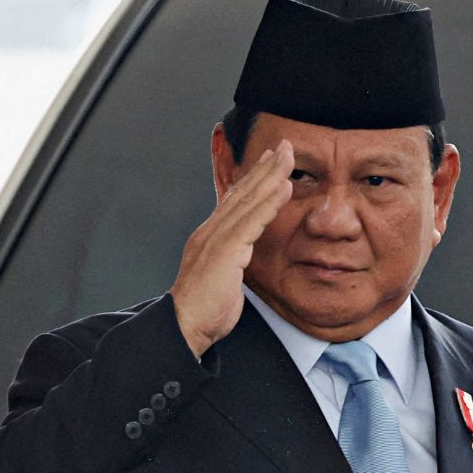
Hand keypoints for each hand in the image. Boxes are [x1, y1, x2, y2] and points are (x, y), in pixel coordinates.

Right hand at [170, 139, 294, 358]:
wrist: (184, 326)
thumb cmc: (204, 310)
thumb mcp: (222, 279)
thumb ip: (233, 262)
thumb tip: (242, 258)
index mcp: (211, 237)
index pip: (235, 201)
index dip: (254, 179)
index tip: (270, 162)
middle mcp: (211, 232)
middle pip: (241, 191)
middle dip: (265, 166)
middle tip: (284, 146)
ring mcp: (216, 239)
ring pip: (248, 199)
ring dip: (270, 175)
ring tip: (288, 156)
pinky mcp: (224, 251)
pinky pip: (252, 221)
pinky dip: (269, 201)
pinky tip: (284, 186)